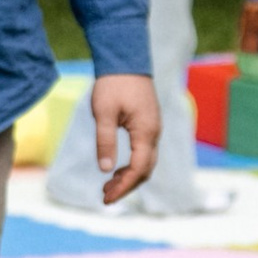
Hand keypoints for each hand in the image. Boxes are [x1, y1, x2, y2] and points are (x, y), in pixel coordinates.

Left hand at [91, 72, 161, 206]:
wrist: (125, 58)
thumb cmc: (113, 84)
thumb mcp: (103, 113)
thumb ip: (105, 141)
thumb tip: (105, 169)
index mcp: (145, 131)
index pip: (138, 169)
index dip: (123, 187)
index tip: (106, 198)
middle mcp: (154, 133)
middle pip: (145, 170)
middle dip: (127, 186)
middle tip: (105, 196)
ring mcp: (153, 128)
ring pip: (146, 162)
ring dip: (129, 177)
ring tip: (107, 186)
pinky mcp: (148, 124)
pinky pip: (144, 152)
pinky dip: (132, 165)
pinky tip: (116, 169)